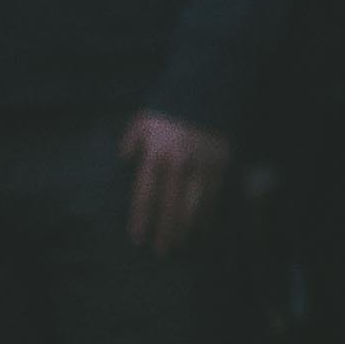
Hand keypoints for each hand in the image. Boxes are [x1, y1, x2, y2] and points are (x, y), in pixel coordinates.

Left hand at [119, 112, 234, 257]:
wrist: (208, 93)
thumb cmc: (172, 109)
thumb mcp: (143, 121)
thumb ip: (131, 140)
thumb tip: (124, 157)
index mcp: (155, 156)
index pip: (145, 196)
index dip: (142, 219)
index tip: (138, 238)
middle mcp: (178, 166)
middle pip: (170, 208)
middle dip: (165, 231)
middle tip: (162, 250)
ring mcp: (201, 167)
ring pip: (193, 206)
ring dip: (187, 228)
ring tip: (182, 244)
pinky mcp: (220, 166)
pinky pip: (214, 196)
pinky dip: (208, 215)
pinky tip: (203, 228)